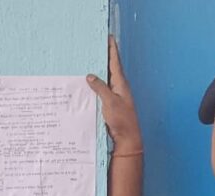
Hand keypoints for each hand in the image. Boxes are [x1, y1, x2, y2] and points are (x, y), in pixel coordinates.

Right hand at [87, 35, 142, 156]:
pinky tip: (87, 86)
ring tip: (88, 63)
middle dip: (104, 58)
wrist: (127, 138)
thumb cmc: (122, 120)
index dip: (112, 50)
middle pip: (110, 69)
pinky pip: (101, 91)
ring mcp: (114, 96)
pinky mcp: (110, 105)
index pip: (115, 63)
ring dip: (98, 72)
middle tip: (95, 47)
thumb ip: (100, 88)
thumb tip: (90, 76)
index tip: (109, 38)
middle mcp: (118, 88)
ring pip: (105, 81)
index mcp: (121, 84)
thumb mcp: (110, 102)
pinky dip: (95, 86)